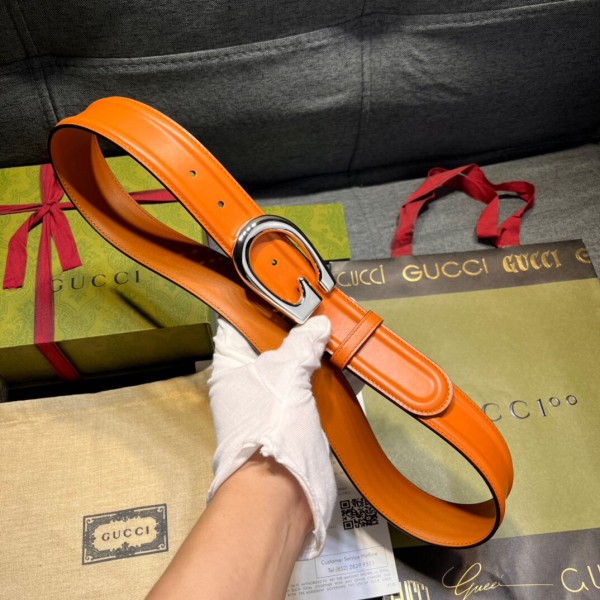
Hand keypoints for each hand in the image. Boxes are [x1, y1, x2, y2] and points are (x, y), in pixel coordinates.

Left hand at [207, 315, 335, 558]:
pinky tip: (348, 361)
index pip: (236, 324)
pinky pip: (311, 388)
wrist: (282, 492)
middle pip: (270, 344)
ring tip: (337, 327)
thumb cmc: (271, 425)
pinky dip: (328, 375)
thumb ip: (302, 344)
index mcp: (231, 367)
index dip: (257, 304)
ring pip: (294, 366)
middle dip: (296, 327)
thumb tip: (319, 324)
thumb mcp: (286, 373)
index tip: (281, 287)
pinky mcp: (294, 419)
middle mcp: (248, 383)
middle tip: (319, 305)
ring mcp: (272, 402)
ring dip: (315, 351)